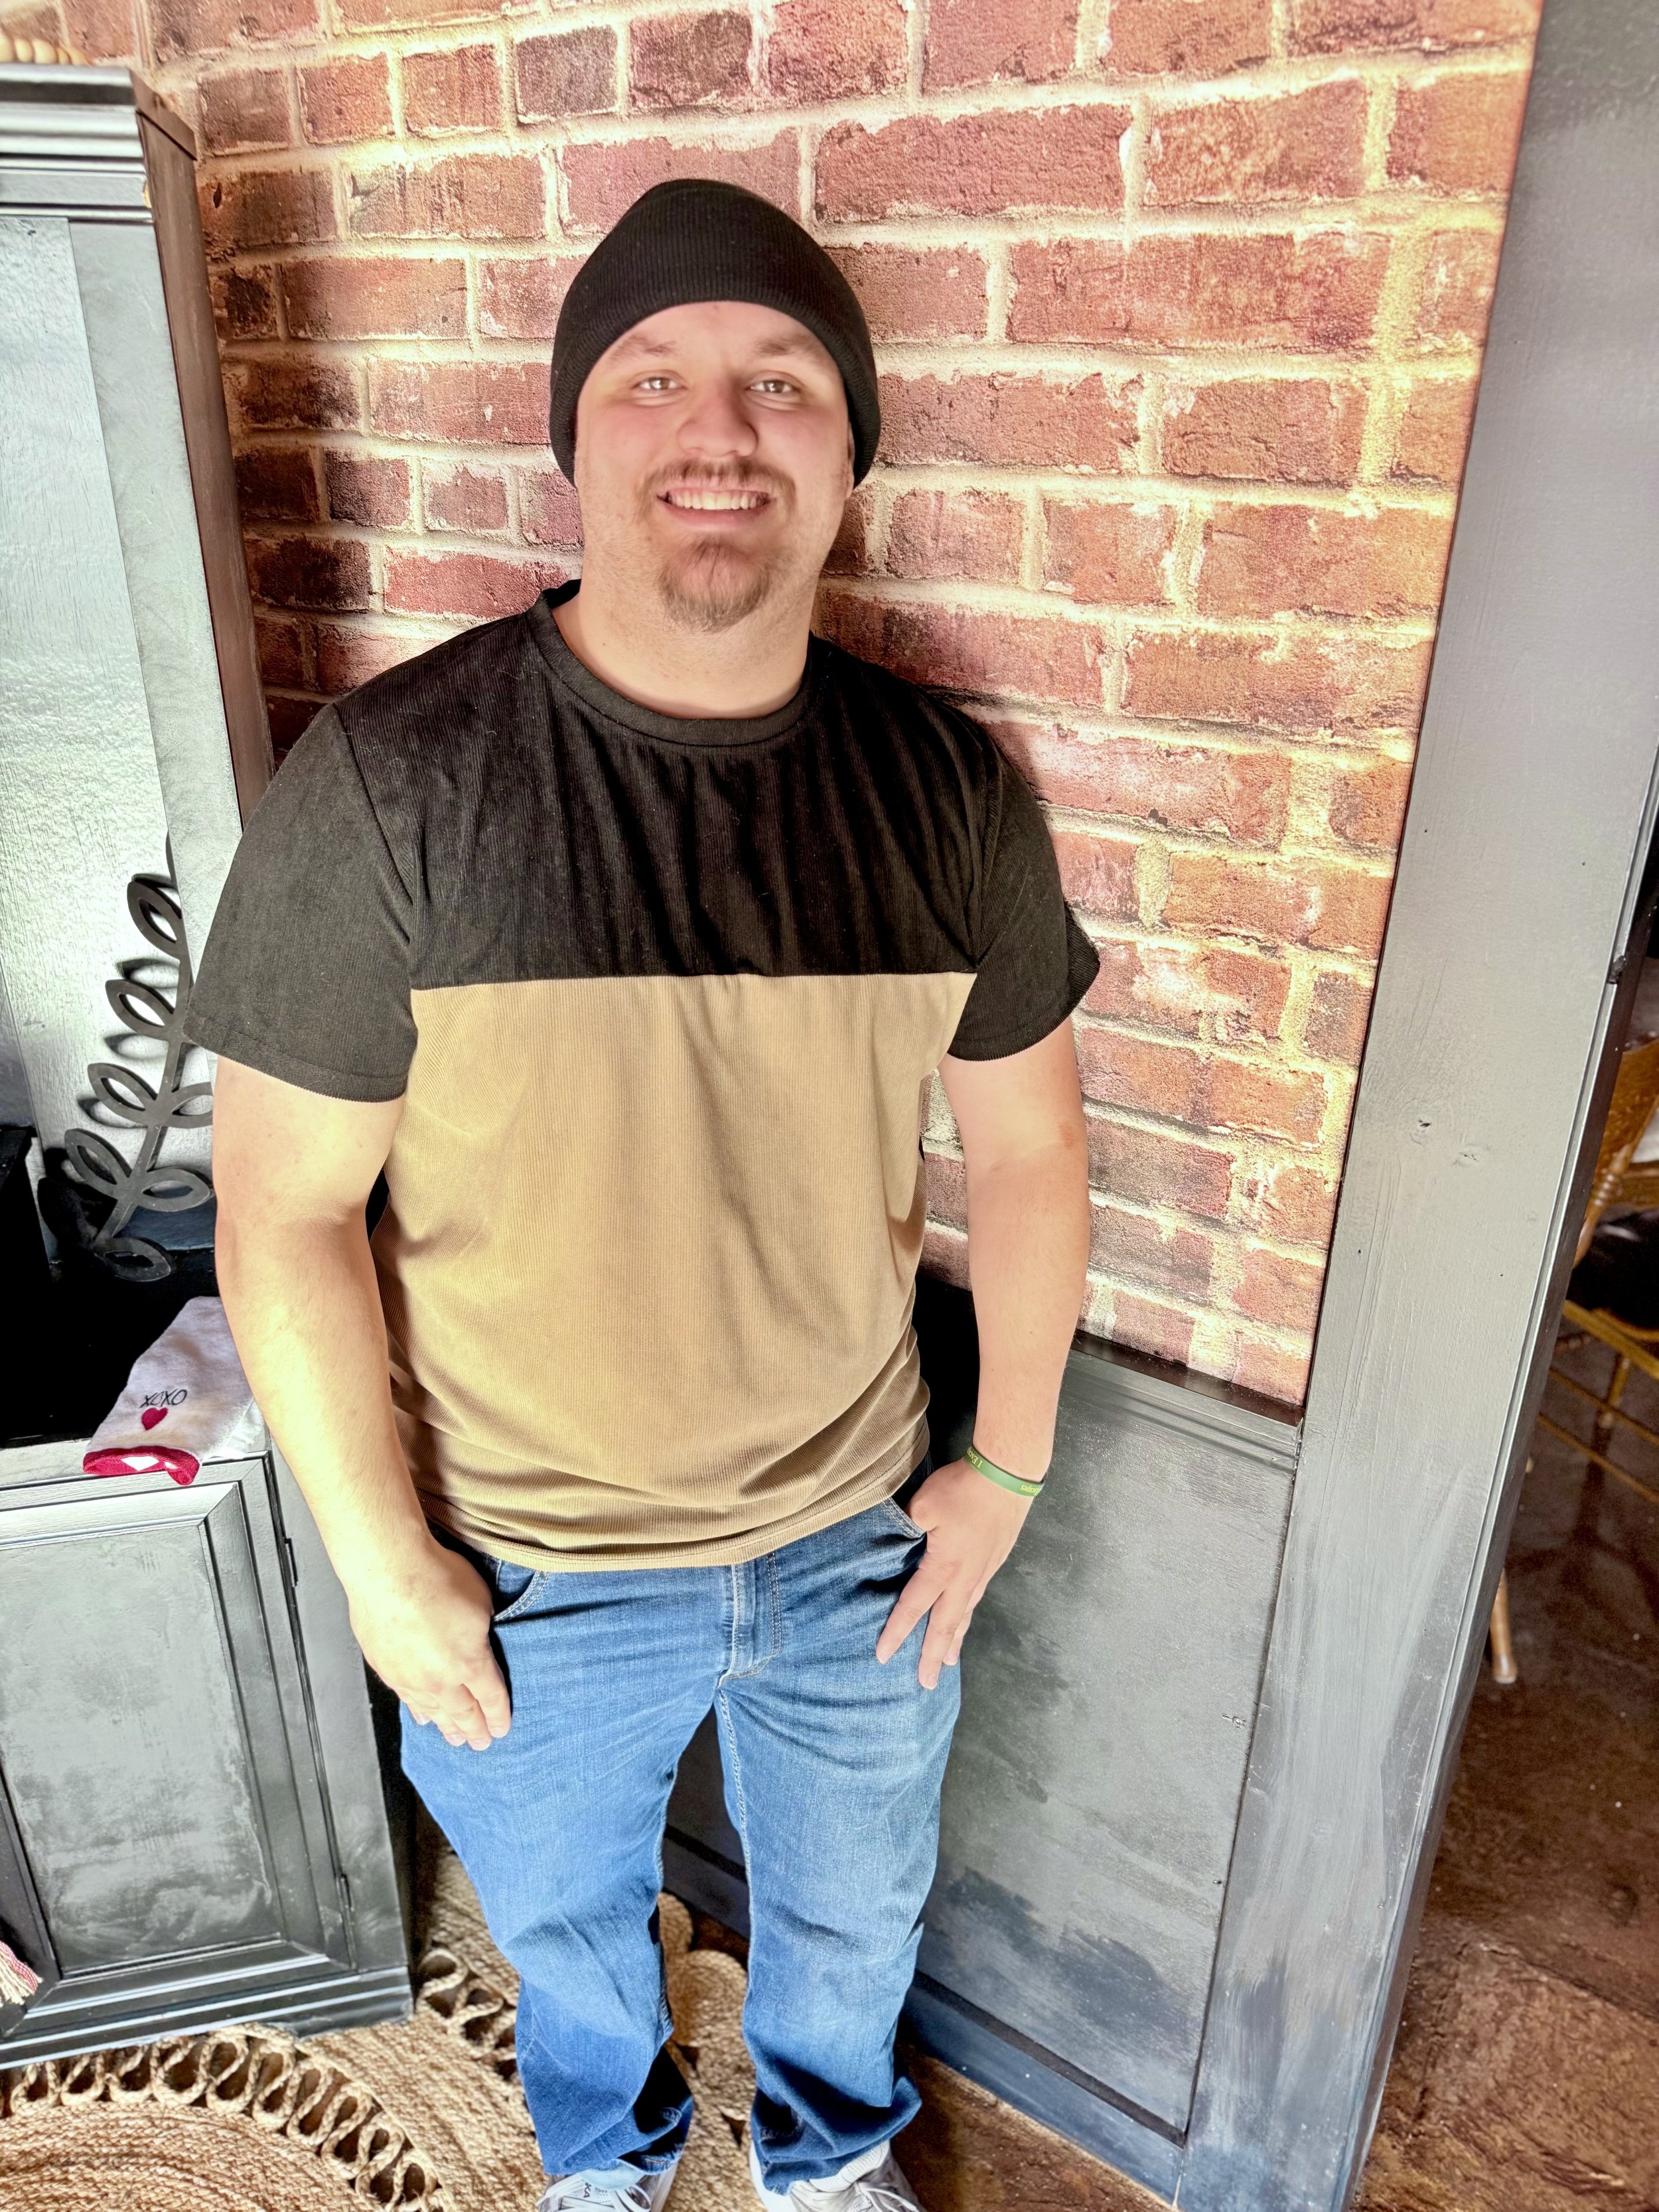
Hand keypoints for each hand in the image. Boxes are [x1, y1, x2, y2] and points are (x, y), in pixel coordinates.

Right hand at [344, 1540, 510, 1750]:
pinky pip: (407, 1699)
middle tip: (482, 1743)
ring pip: (434, 1711)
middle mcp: (441, 1679)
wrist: (388, 1571)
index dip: (499, 1716)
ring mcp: (410, 1677)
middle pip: (463, 1713)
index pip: (491, 1698)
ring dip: (447, 1727)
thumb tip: (480, 1639)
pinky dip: (419, 1712)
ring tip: (455, 1739)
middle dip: (475, 1730)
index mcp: (471, 1663)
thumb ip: (483, 1630)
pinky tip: (424, 1718)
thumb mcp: (482, 1602)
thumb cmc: (437, 1577)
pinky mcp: (386, 1668)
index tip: (503, 1729)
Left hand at [876, 1458, 1032, 1690]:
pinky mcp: (994, 1560)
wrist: (1008, 1475)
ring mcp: (983, 1571)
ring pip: (965, 1613)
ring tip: (949, 1661)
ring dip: (955, 1640)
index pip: (914, 1606)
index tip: (883, 1657)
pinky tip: (965, 1614)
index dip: (897, 1632)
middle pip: (946, 1625)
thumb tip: (896, 1540)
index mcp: (943, 1567)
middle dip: (934, 1655)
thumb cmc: (963, 1490)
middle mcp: (965, 1578)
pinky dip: (967, 1615)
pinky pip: (975, 1597)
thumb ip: (905, 1527)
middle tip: (927, 1683)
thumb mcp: (923, 1505)